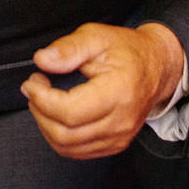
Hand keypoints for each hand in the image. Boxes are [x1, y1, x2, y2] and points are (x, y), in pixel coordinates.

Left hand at [20, 22, 185, 159]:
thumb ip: (68, 48)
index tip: (32, 82)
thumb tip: (43, 60)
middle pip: (65, 134)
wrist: (156, 68)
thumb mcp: (96, 36)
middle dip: (40, 112)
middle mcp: (121, 121)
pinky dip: (59, 137)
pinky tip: (56, 115)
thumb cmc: (127, 50)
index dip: (42, 99)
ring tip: (43, 100)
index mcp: (118, 92)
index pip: (70, 112)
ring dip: (46, 126)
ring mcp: (119, 137)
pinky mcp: (115, 145)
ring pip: (68, 147)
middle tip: (35, 88)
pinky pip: (77, 152)